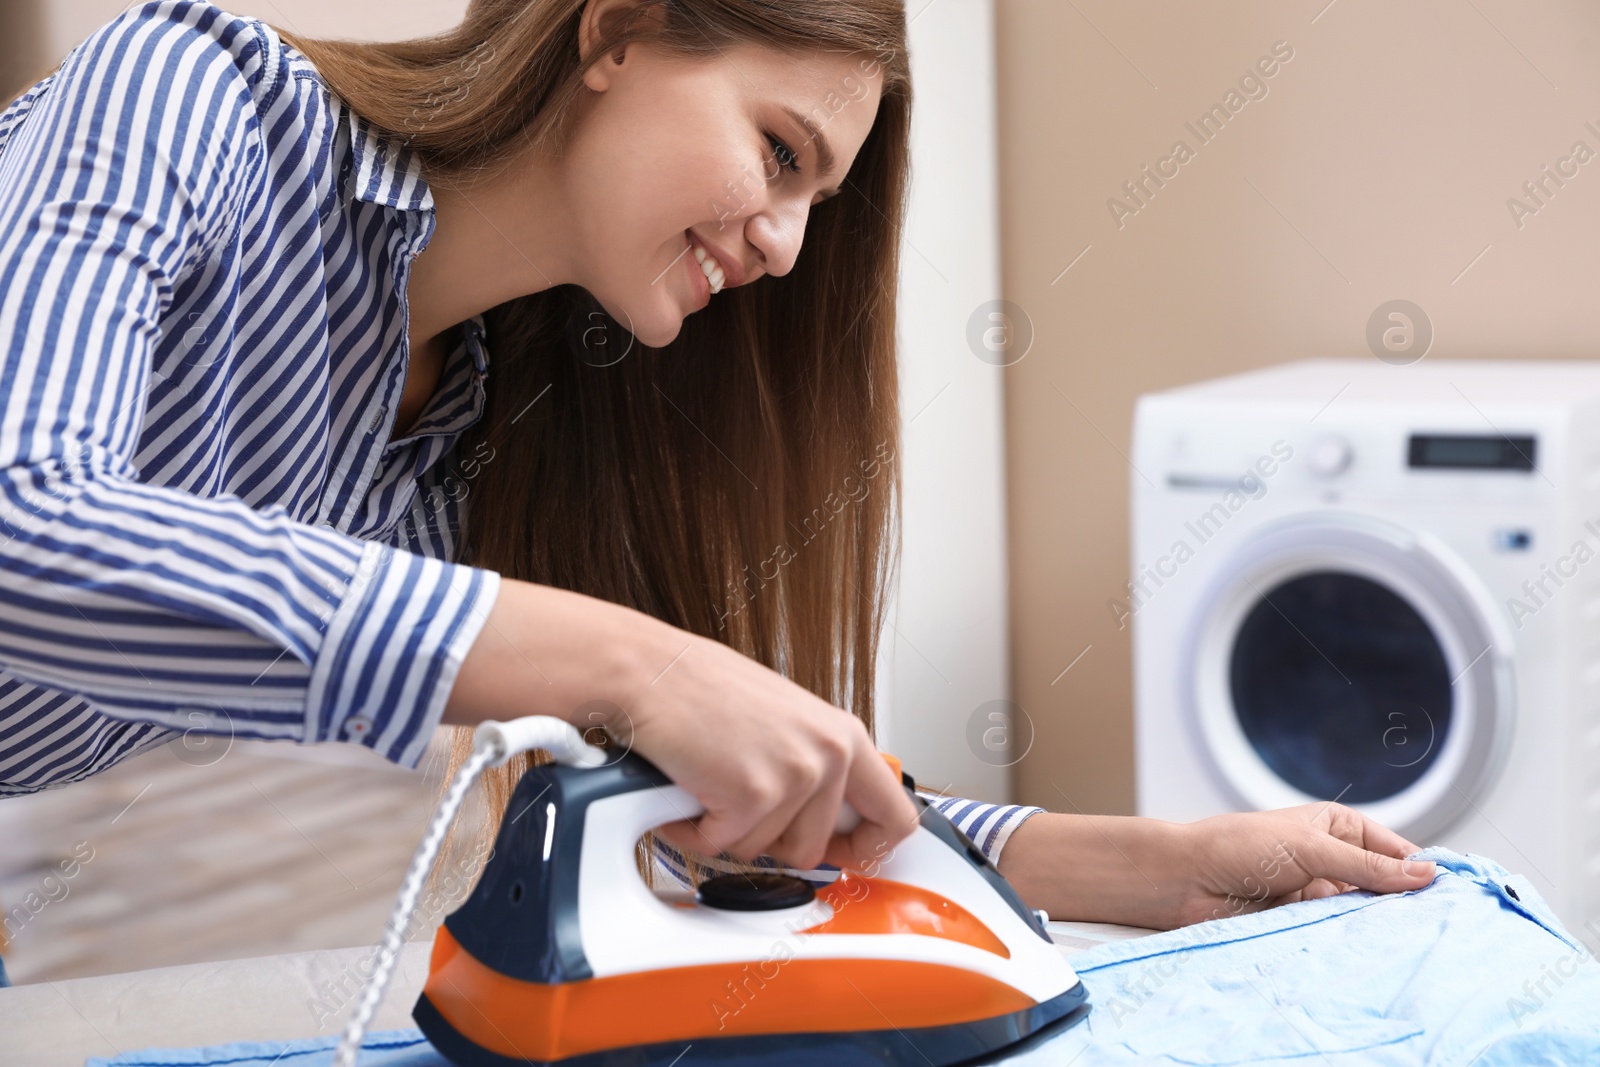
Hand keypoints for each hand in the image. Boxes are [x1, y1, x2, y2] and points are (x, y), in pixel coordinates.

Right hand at [442, 575, 920, 874]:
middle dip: (768, 840)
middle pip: (814, 849)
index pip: (895, 816)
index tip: (844, 855)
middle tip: (737, 803)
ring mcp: (795, 775)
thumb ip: (813, 766)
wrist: (650, 672)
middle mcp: (829, 754)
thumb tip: (827, 821)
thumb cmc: (702, 691)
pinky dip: (694, 829)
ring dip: (727, 831)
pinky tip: (687, 787)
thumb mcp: (785, 722)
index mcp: (843, 735)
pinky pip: (722, 847)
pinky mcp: (754, 795)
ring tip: (708, 780)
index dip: (868, 848)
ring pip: (765, 853)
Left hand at [1171, 802, 1437, 926]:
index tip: (1450, 892)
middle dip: (1401, 902)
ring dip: (1375, 924)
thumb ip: (1367, 867)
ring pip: (1364, 914)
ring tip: (1401, 938)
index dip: (1420, 869)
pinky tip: (1367, 950)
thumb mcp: (1311, 849)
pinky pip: (1339, 934)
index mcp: (1337, 827)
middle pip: (1384, 886)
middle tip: (1433, 923)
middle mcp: (1332, 859)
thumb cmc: (1237, 847)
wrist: (1186, 881)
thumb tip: (1425, 874)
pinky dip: (1350, 940)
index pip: (1394, 850)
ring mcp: (1319, 893)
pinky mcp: (1305, 922)